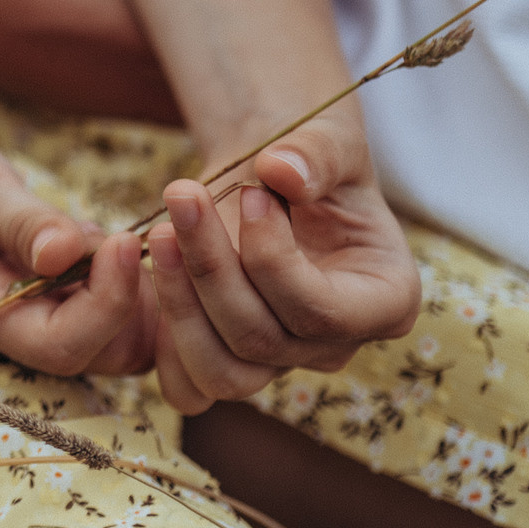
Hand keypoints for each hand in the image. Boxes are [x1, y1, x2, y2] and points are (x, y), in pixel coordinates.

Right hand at [0, 125, 152, 375]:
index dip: (105, 303)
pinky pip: (116, 309)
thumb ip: (18, 222)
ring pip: (120, 339)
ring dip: (139, 294)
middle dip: (134, 305)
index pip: (63, 345)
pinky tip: (113, 234)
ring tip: (119, 234)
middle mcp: (18, 327)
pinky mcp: (60, 295)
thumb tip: (69, 251)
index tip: (117, 240)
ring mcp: (42, 314)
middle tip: (132, 238)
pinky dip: (133, 278)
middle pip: (104, 355)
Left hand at [141, 110, 419, 413]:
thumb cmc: (311, 162)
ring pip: (221, 372)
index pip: (322, 312)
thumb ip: (316, 154)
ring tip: (157, 232)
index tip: (250, 194)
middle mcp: (333, 346)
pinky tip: (144, 269)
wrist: (270, 179)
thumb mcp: (330, 141)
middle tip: (182, 194)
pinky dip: (159, 340)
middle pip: (262, 340)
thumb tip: (280, 170)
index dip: (274, 259)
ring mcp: (279, 362)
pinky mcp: (226, 362)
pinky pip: (187, 386)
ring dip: (178, 302)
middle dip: (212, 267)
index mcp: (384, 302)